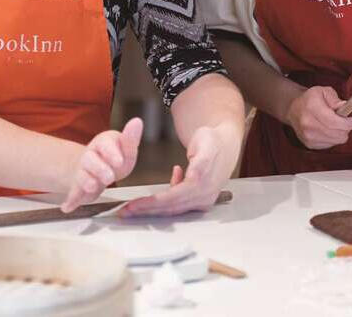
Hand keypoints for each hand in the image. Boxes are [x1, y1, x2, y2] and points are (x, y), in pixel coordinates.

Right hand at [60, 117, 142, 212]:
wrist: (98, 169)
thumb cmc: (115, 158)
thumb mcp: (127, 150)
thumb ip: (131, 139)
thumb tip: (137, 121)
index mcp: (104, 142)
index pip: (105, 144)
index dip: (111, 153)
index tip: (119, 161)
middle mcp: (91, 155)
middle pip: (90, 159)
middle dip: (99, 169)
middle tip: (110, 177)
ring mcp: (83, 171)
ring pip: (82, 175)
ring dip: (86, 182)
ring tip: (93, 187)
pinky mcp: (78, 186)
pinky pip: (74, 193)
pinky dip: (71, 200)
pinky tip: (67, 207)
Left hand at [118, 124, 237, 217]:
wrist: (226, 145)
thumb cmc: (212, 140)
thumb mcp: (205, 141)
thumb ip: (199, 159)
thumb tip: (191, 175)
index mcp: (202, 181)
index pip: (173, 197)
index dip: (152, 203)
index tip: (133, 205)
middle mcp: (204, 195)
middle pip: (171, 207)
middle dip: (147, 210)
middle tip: (125, 211)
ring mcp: (204, 200)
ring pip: (174, 209)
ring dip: (153, 209)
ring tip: (133, 208)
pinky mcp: (202, 201)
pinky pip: (180, 205)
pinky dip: (165, 202)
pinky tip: (157, 194)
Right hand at [286, 85, 351, 148]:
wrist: (293, 109)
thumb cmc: (311, 99)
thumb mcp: (323, 91)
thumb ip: (335, 98)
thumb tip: (344, 106)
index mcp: (311, 107)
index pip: (333, 121)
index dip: (348, 123)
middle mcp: (307, 123)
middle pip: (336, 133)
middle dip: (346, 127)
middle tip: (345, 120)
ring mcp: (307, 135)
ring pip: (335, 140)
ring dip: (340, 133)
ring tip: (335, 123)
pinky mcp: (309, 144)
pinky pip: (330, 145)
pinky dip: (333, 138)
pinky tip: (328, 129)